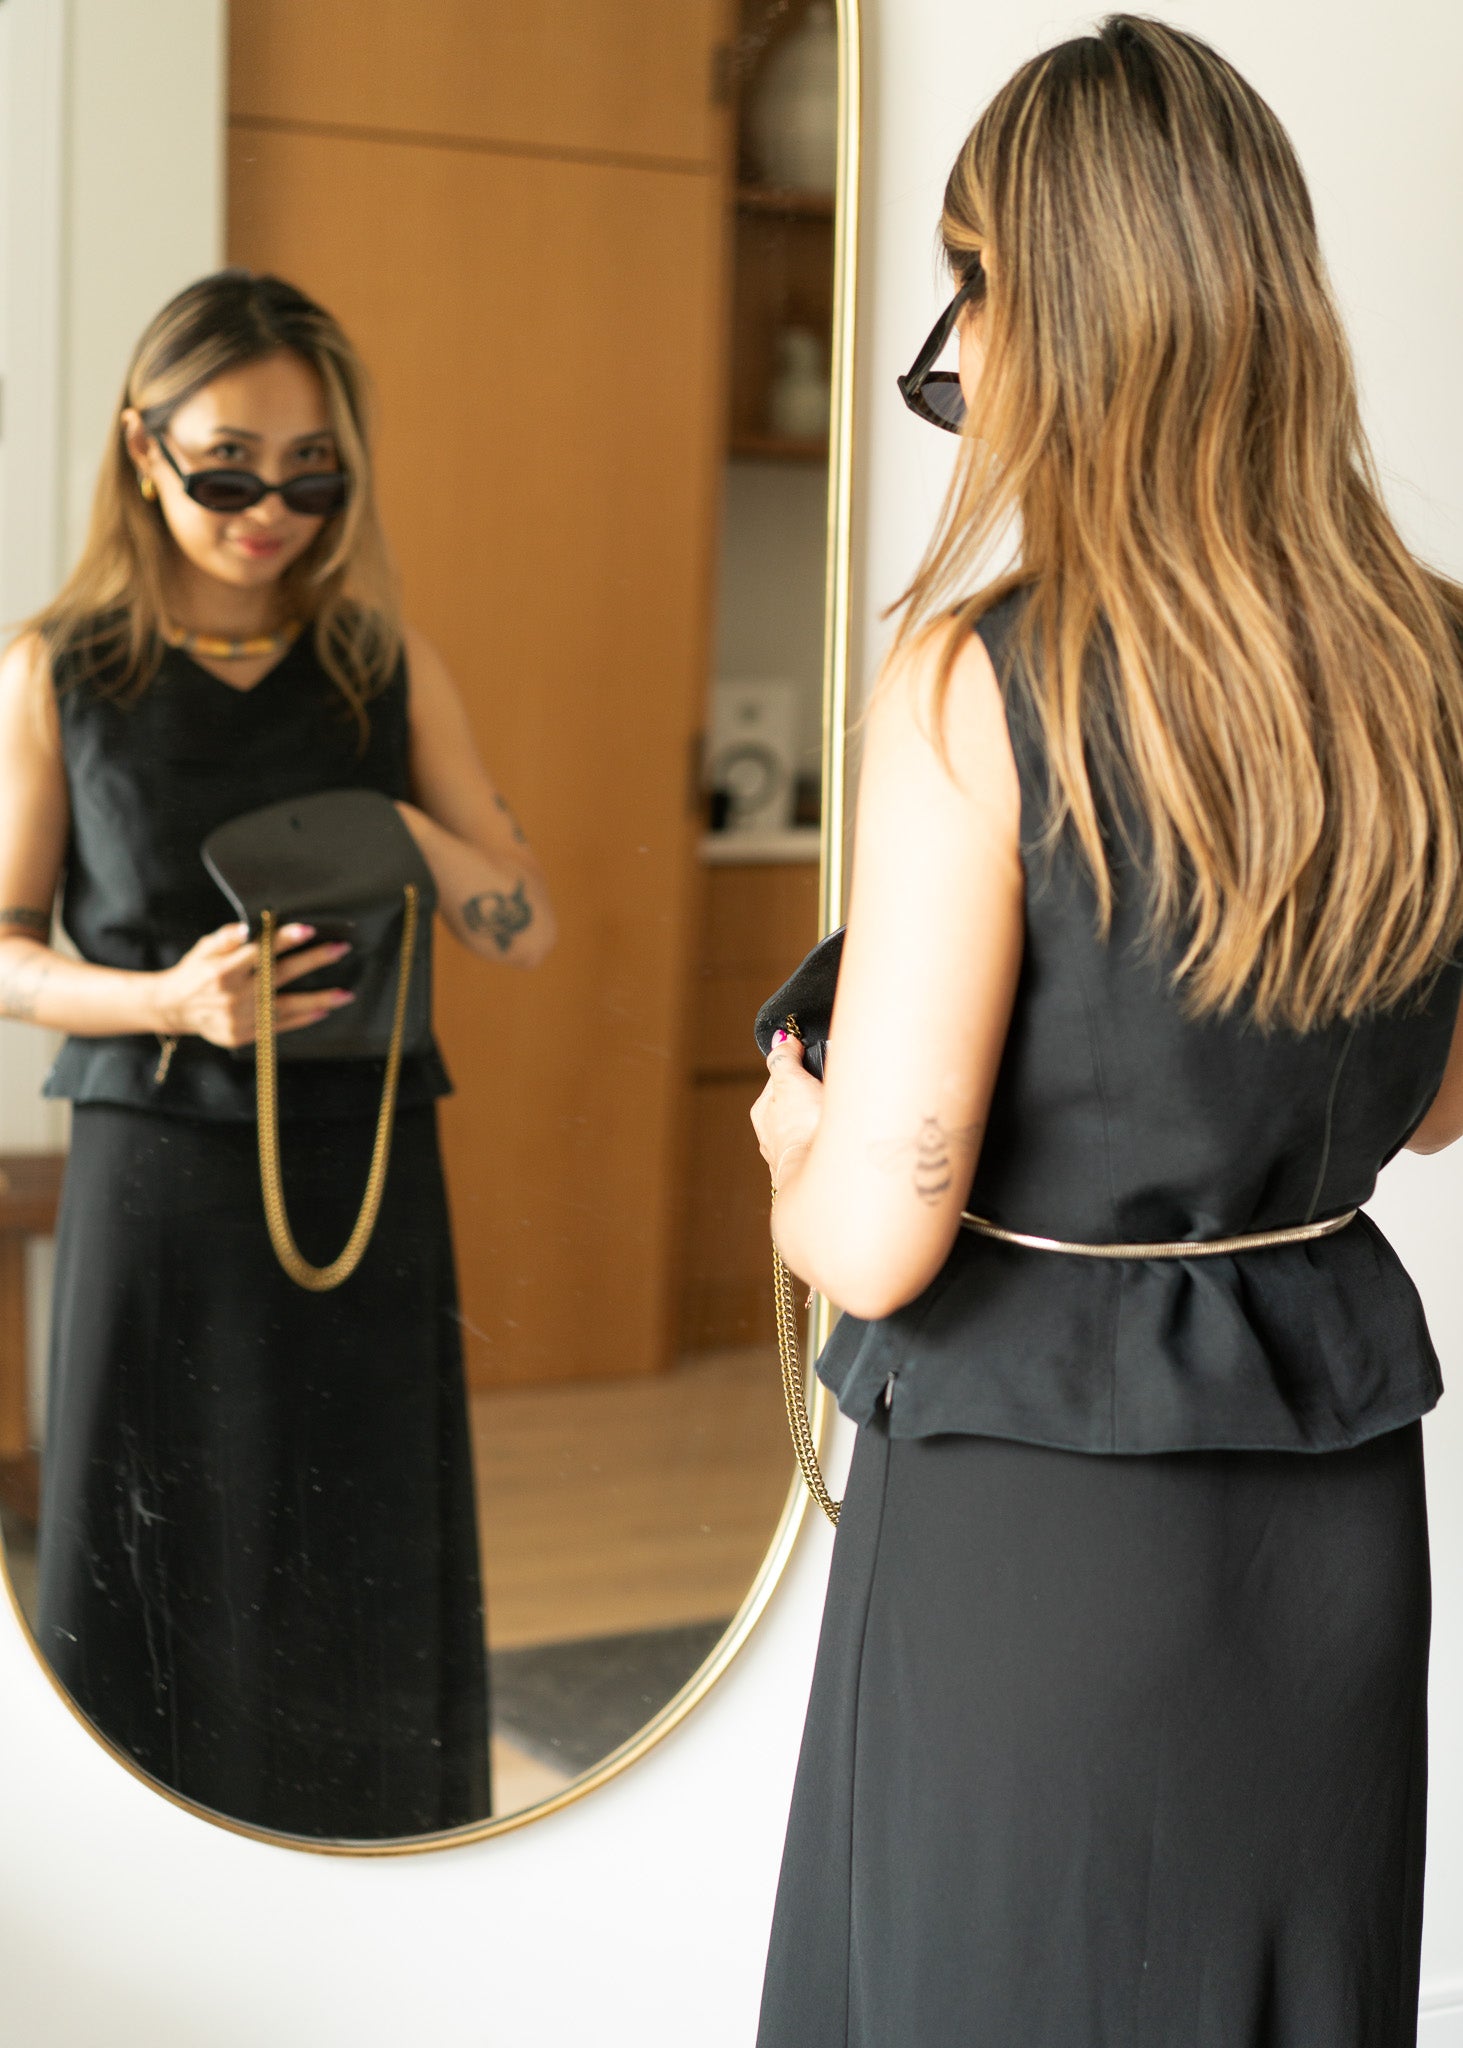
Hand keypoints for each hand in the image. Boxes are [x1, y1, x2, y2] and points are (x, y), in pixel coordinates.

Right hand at [152, 922, 353, 1047]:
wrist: (176, 1009)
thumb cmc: (196, 971)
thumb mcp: (204, 949)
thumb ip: (224, 938)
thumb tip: (244, 929)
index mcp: (223, 970)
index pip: (259, 952)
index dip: (283, 940)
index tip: (308, 930)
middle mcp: (233, 995)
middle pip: (279, 976)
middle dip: (312, 962)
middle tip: (340, 949)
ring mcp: (240, 1018)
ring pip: (285, 1007)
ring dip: (318, 1000)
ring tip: (345, 994)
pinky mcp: (243, 1035)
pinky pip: (278, 1027)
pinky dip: (301, 1019)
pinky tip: (323, 1011)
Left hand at [752, 1030, 824, 1186]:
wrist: (819, 1170)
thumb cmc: (802, 1126)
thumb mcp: (790, 1080)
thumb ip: (783, 1058)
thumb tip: (780, 1039)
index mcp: (762, 1110)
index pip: (780, 1078)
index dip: (800, 1068)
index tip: (817, 1065)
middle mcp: (770, 1134)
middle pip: (794, 1104)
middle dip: (811, 1096)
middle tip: (829, 1092)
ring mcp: (789, 1153)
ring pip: (806, 1127)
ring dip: (820, 1120)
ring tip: (835, 1117)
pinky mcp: (807, 1169)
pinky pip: (817, 1147)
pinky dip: (825, 1140)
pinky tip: (835, 1139)